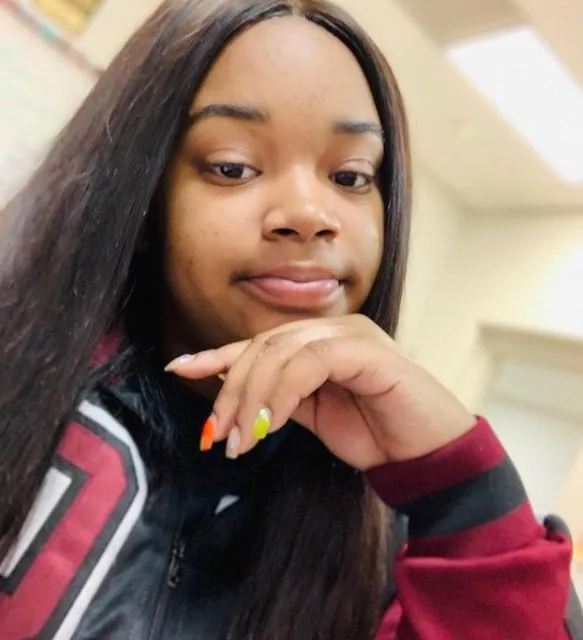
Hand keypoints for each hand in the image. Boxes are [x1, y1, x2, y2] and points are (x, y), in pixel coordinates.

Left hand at [166, 314, 475, 469]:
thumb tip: (231, 393)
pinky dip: (280, 393)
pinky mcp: (366, 349)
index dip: (218, 355)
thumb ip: (278, 396)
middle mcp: (334, 328)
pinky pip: (309, 363)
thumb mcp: (312, 415)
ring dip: (251, 399)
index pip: (261, 343)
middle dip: (230, 390)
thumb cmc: (374, 433)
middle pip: (263, 347)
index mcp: (321, 339)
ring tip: (240, 442)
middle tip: (216, 435)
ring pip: (280, 352)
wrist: (427, 454)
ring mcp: (351, 334)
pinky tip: (269, 426)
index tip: (180, 369)